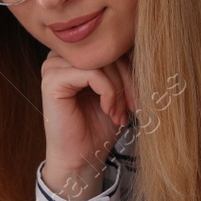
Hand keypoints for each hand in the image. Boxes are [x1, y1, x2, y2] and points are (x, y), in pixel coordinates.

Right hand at [41, 50, 136, 199]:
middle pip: (107, 51)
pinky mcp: (52, 80)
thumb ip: (126, 65)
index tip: (138, 95)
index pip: (111, 44)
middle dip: (127, 80)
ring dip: (118, 89)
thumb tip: (147, 44)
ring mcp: (53, 66)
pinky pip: (92, 74)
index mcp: (75, 54)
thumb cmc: (99, 125)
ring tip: (120, 112)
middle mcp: (61, 55)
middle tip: (132, 106)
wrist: (82, 157)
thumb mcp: (119, 90)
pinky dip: (108, 93)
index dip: (132, 66)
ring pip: (101, 62)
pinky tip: (109, 110)